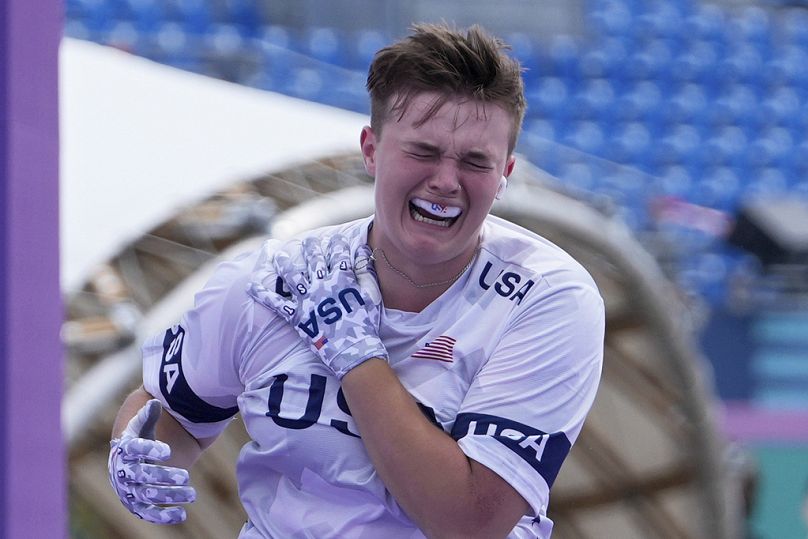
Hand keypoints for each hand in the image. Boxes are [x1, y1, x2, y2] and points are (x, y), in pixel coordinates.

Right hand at [108, 399, 195, 523]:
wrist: (132, 458)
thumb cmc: (140, 438)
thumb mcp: (143, 425)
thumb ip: (148, 415)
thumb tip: (155, 403)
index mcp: (124, 449)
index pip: (133, 449)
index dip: (149, 450)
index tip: (168, 450)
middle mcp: (124, 472)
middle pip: (142, 476)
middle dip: (163, 477)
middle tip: (185, 476)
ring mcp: (130, 490)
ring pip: (148, 496)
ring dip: (169, 496)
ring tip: (192, 494)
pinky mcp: (137, 504)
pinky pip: (148, 513)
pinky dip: (163, 516)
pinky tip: (182, 515)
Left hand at [248, 234, 385, 378]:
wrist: (353, 350)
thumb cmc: (365, 323)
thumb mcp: (371, 295)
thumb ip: (366, 272)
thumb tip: (363, 252)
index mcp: (341, 279)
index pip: (338, 255)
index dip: (337, 245)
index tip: (335, 238)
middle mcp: (321, 285)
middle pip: (314, 260)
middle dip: (311, 248)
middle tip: (307, 241)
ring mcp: (306, 299)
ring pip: (291, 275)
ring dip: (284, 263)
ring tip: (279, 254)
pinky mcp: (296, 315)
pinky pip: (276, 303)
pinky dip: (263, 294)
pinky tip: (252, 285)